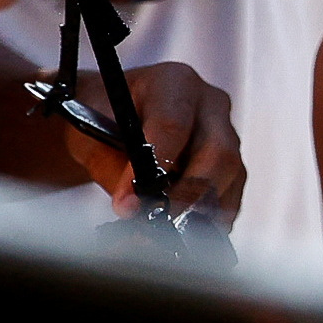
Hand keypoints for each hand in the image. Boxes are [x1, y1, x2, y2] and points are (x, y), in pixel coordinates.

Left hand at [57, 60, 246, 224]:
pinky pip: (230, 196)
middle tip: (157, 228)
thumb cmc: (100, 117)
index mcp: (174, 82)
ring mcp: (227, 133)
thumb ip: (111, 167)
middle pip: (219, 153)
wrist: (113, 115)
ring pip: (231, 178)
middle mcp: (210, 104)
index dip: (155, 166)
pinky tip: (182, 238)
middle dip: (188, 197)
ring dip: (200, 215)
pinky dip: (208, 221)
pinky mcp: (231, 164)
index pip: (174, 125)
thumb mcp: (91, 135)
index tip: (128, 205)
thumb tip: (134, 209)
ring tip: (163, 240)